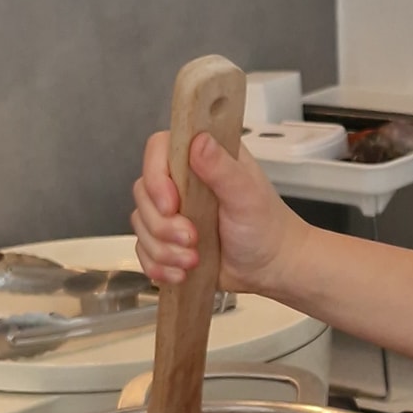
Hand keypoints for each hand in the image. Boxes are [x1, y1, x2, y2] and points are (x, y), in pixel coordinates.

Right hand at [132, 130, 303, 294]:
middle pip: (144, 193)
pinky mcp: (167, 239)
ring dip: (164, 249)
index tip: (173, 205)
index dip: (157, 178)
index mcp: (203, 159)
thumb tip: (200, 141)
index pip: (159, 150)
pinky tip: (182, 271)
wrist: (271, 267)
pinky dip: (159, 265)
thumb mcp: (247, 195)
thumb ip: (222, 168)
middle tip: (192, 238)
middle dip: (163, 225)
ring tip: (194, 259)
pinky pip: (143, 250)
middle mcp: (183, 181)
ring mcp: (173, 211)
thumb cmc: (266, 228)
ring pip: (141, 225)